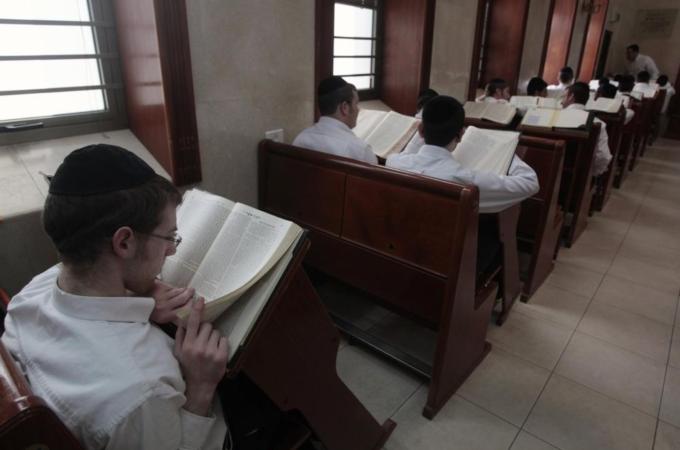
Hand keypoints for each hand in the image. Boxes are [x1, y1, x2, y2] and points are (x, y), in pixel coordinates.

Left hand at [149, 280, 193, 324]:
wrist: (136, 303)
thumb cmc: (150, 311)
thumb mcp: (161, 318)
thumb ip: (173, 315)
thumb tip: (187, 311)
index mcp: (165, 316)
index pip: (184, 310)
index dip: (192, 305)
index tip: (195, 302)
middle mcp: (164, 306)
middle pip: (183, 298)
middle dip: (190, 294)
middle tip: (193, 291)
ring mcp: (162, 296)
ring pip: (178, 291)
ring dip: (184, 289)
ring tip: (187, 289)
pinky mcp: (159, 287)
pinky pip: (171, 287)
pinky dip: (175, 287)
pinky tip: (176, 288)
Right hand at [174, 298, 228, 415]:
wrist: (199, 385)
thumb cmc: (188, 367)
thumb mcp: (178, 352)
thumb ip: (179, 336)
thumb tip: (182, 321)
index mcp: (188, 345)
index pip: (192, 323)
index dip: (197, 310)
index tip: (201, 299)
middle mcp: (199, 347)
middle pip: (207, 326)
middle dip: (206, 330)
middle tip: (203, 340)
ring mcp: (211, 352)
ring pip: (216, 332)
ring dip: (213, 337)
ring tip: (209, 348)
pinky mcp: (221, 356)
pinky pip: (224, 339)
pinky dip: (221, 343)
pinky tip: (216, 351)